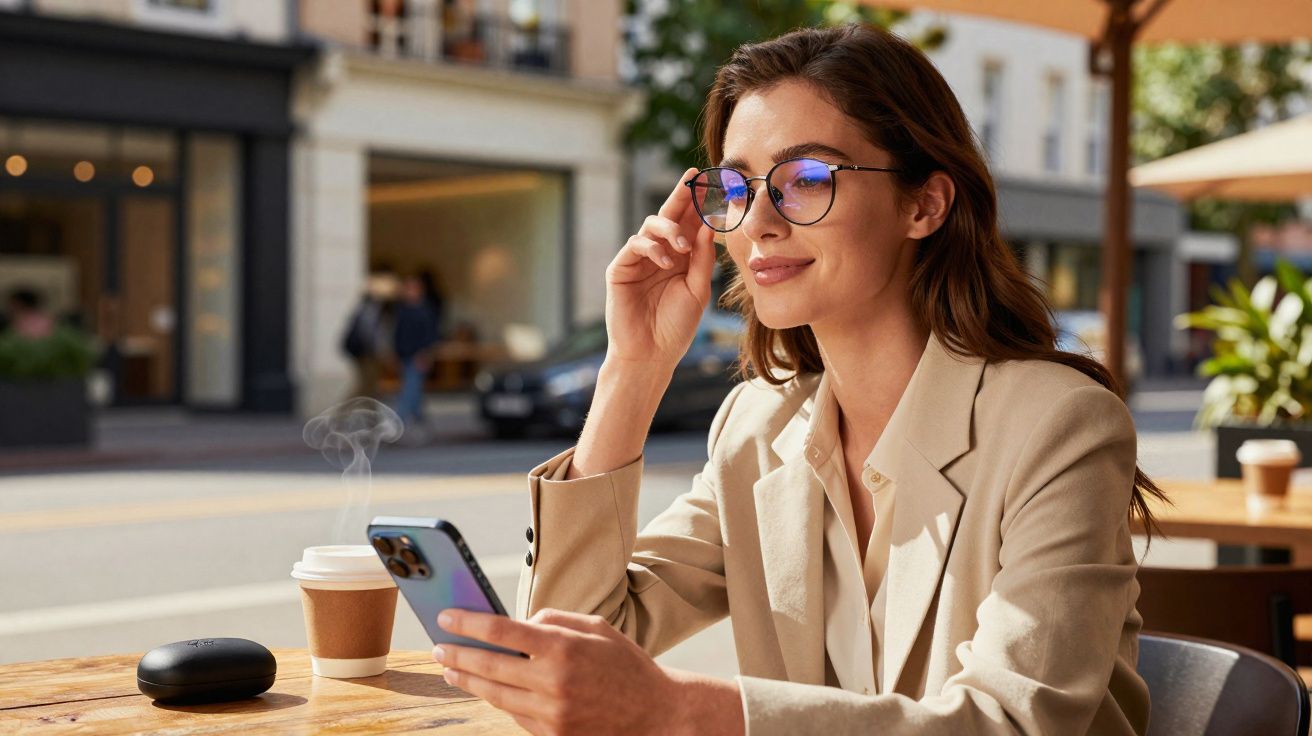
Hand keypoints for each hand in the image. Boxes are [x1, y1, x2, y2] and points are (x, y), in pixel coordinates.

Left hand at [433, 608, 737, 734]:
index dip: (469, 623)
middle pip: (490, 666)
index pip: (502, 631)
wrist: (656, 715)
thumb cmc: (626, 665)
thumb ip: (555, 620)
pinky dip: (498, 699)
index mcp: (564, 647)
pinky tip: (487, 688)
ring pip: (496, 695)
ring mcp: (552, 713)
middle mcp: (553, 681)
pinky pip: (515, 715)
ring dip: (469, 681)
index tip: (446, 617)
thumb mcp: (597, 627)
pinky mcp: (553, 735)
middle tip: (438, 648)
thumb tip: (519, 624)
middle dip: (458, 655)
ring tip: (452, 669)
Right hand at [604, 167, 717, 369]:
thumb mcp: (698, 290)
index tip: (714, 183)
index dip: (700, 204)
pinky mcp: (621, 268)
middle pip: (669, 215)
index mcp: (680, 258)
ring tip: (682, 246)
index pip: (690, 224)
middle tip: (694, 177)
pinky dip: (652, 248)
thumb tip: (709, 226)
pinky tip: (666, 262)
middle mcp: (660, 253)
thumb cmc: (676, 327)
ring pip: (651, 225)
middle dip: (681, 195)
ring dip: (669, 228)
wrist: (651, 354)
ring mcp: (639, 259)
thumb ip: (702, 258)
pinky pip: (635, 244)